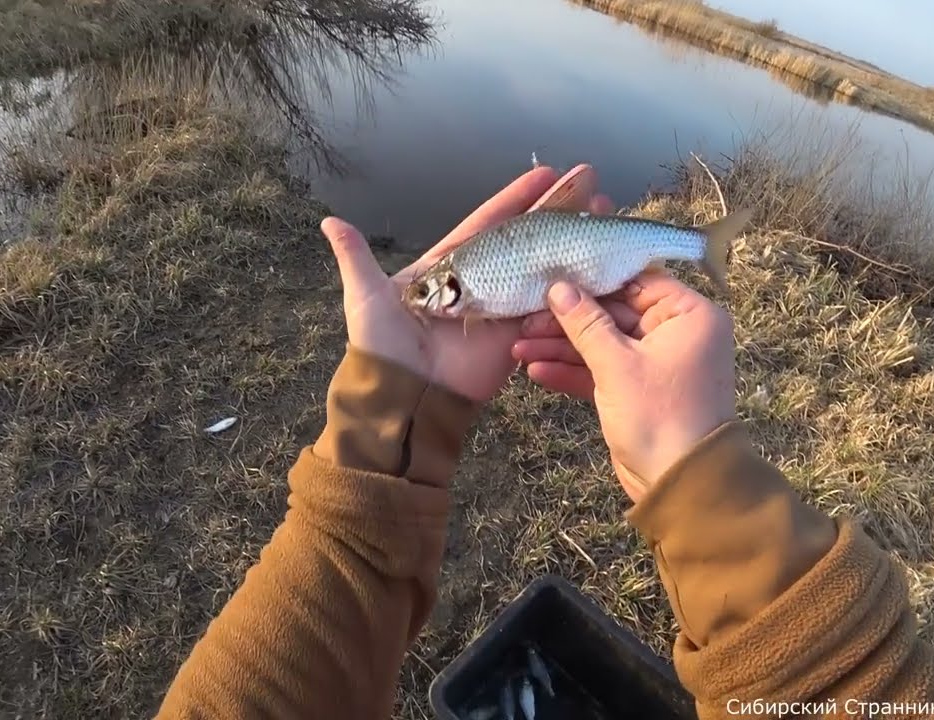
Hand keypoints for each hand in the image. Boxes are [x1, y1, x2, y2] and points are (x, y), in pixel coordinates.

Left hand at [320, 164, 612, 402]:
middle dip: (558, 212)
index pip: (490, 222)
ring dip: (574, 244)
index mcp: (449, 265)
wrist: (403, 397)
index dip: (518, 198)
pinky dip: (573, 290)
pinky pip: (549, 310)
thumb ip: (356, 258)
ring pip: (545, 268)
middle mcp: (481, 282)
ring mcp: (503, 308)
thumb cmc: (380, 346)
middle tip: (592, 185)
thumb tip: (329, 221)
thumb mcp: (366, 296)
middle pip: (526, 239)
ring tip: (604, 218)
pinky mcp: (516, 337)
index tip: (548, 174)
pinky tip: (602, 266)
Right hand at [512, 273, 736, 500]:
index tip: (554, 279)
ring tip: (519, 348)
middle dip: (568, 322)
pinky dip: (574, 372)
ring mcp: (656, 364)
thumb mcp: (616, 364)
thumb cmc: (659, 415)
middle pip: (614, 314)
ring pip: (604, 345)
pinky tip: (536, 371)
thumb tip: (558, 288)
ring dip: (562, 348)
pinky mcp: (639, 392)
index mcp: (689, 315)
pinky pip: (604, 372)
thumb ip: (585, 323)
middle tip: (525, 321)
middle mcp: (677, 334)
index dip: (594, 282)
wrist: (680, 483)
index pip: (637, 283)